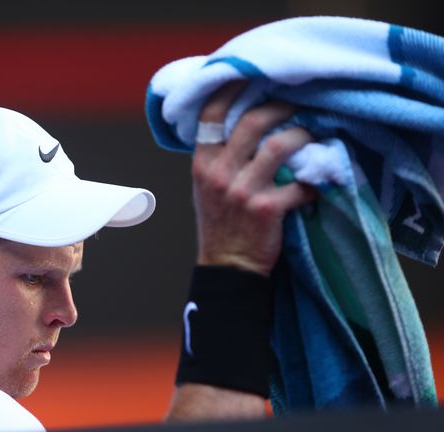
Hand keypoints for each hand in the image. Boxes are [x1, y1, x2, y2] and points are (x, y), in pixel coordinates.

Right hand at [191, 82, 315, 275]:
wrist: (228, 268)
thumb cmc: (220, 224)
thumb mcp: (205, 186)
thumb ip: (219, 157)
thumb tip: (243, 123)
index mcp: (201, 164)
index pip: (210, 115)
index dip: (231, 89)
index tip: (250, 76)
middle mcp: (218, 173)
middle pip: (251, 122)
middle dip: (279, 108)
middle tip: (295, 106)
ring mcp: (243, 191)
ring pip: (279, 146)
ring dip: (301, 137)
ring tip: (311, 137)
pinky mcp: (268, 209)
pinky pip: (300, 185)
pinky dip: (314, 182)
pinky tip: (316, 183)